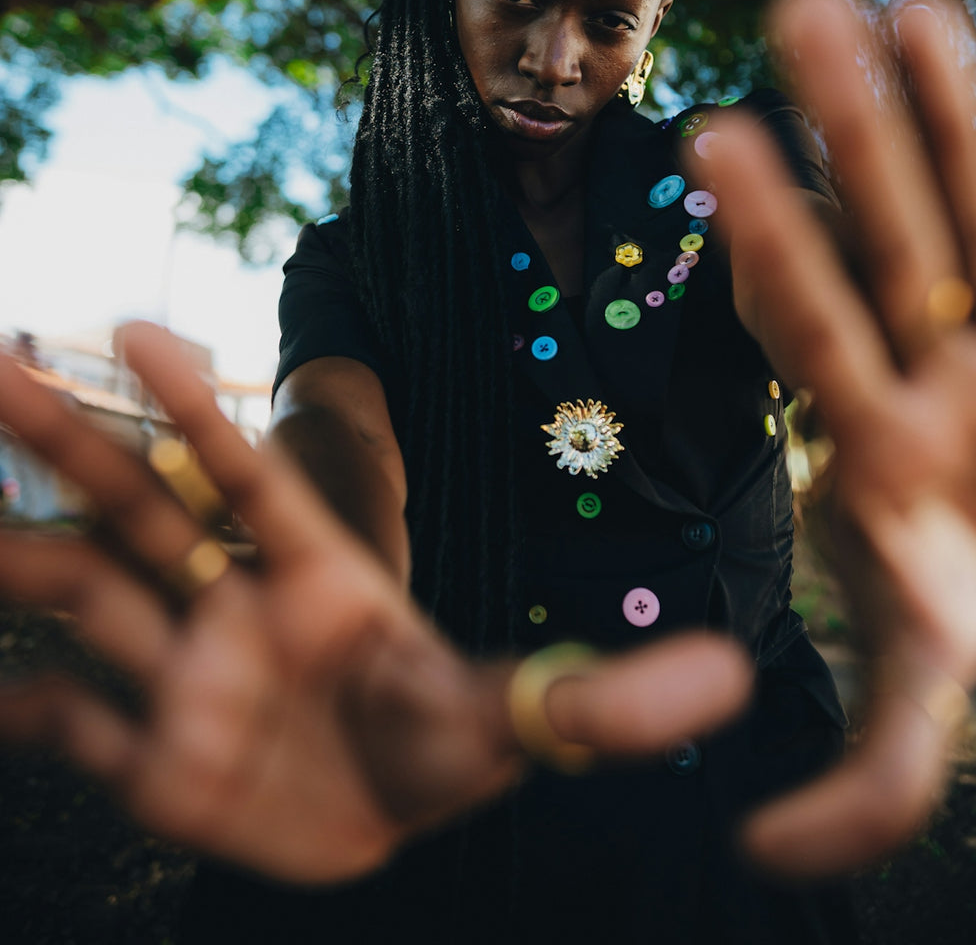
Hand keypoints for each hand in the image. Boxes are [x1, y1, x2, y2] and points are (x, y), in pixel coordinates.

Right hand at [0, 324, 748, 881]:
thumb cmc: (449, 737)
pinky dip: (18, 708)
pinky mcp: (149, 760)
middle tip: (2, 361)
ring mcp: (182, 680)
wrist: (389, 814)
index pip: (253, 474)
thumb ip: (614, 705)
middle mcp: (234, 608)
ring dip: (16, 555)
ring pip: (81, 595)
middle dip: (71, 436)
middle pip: (141, 505)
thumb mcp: (530, 723)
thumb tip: (737, 680)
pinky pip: (66, 724)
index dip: (203, 403)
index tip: (141, 326)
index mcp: (320, 575)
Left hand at [705, 0, 975, 875]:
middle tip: (795, 0)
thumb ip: (869, 777)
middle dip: (846, 123)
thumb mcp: (922, 693)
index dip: (766, 236)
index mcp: (870, 432)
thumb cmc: (939, 606)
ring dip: (948, 105)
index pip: (805, 321)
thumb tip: (770, 853)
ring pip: (973, 202)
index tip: (710, 137)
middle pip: (884, 228)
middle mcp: (927, 362)